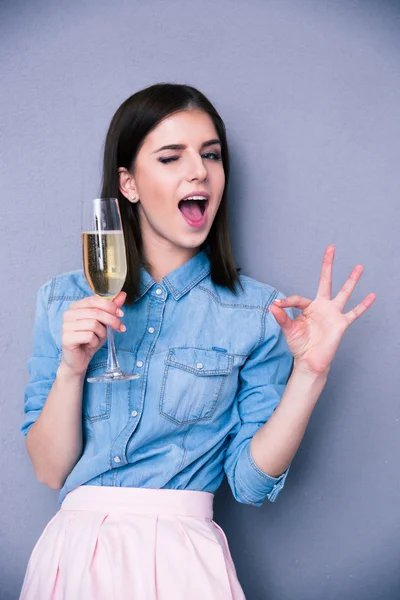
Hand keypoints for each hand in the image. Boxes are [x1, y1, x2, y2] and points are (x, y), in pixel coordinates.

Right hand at [60, 291, 126, 375]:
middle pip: (96, 312)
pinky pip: (89, 336)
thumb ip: (111, 308)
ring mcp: (66, 326)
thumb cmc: (90, 340)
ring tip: (99, 339)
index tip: (121, 314)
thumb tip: (122, 294)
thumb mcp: (103, 323)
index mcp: (76, 307)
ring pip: (94, 324)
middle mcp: (68, 314)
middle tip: (120, 328)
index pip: (94, 300)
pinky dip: (95, 341)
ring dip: (102, 333)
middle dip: (112, 320)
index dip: (110, 306)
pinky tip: (90, 345)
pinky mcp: (66, 338)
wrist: (79, 360)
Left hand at [269, 245, 375, 375]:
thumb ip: (282, 318)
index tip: (277, 305)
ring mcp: (333, 314)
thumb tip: (272, 306)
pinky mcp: (341, 324)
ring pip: (344, 293)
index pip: (298, 298)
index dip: (286, 302)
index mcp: (307, 307)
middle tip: (331, 248)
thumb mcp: (288, 330)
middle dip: (327, 265)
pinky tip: (372, 295)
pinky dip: (363, 305)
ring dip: (351, 280)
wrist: (310, 361)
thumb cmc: (299, 344)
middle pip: (325, 281)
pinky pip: (354, 313)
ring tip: (359, 266)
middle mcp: (321, 306)